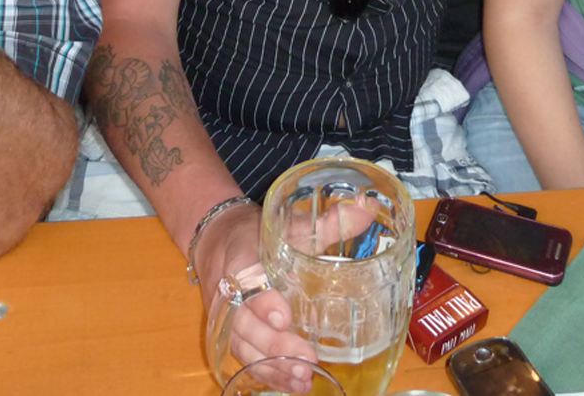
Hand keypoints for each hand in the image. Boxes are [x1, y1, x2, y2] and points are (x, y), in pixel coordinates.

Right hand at [196, 204, 316, 383]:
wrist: (216, 241)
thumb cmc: (258, 233)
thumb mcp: (290, 223)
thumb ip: (328, 221)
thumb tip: (366, 206)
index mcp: (242, 258)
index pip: (247, 280)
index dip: (263, 300)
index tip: (284, 315)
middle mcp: (230, 291)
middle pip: (244, 322)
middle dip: (274, 343)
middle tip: (307, 358)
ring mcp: (227, 316)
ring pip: (243, 345)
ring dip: (272, 365)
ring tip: (304, 379)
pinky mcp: (230, 333)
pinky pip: (244, 358)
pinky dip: (267, 374)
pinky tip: (292, 385)